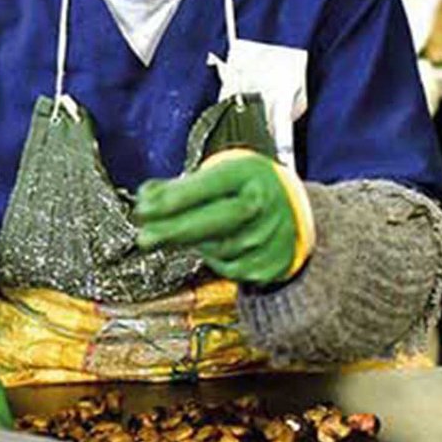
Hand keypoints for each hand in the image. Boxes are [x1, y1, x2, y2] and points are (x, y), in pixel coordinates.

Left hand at [134, 150, 299, 284]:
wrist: (296, 213)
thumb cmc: (246, 189)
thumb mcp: (219, 174)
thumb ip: (181, 185)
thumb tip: (145, 198)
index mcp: (250, 173)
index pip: (211, 185)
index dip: (176, 198)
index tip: (145, 208)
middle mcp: (265, 203)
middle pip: (218, 220)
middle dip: (176, 230)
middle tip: (145, 238)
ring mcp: (271, 236)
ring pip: (220, 249)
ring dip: (191, 245)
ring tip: (176, 236)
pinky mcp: (272, 264)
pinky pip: (231, 269)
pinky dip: (213, 259)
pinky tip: (208, 247)